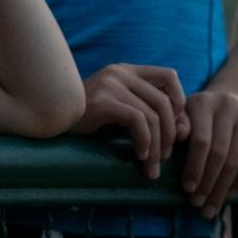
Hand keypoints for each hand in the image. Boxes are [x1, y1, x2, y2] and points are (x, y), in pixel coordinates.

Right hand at [71, 64, 186, 180]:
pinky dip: (144, 141)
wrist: (51, 119)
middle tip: (164, 158)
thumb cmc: (87, 120)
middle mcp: (120, 72)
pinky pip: (137, 121)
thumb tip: (186, 132)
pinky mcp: (102, 101)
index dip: (180, 101)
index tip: (174, 128)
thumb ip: (151, 116)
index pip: (170, 76)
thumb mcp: (122, 112)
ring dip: (158, 146)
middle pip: (164, 101)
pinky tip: (139, 155)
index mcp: (126, 71)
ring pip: (152, 115)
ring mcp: (110, 84)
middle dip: (171, 134)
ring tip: (152, 165)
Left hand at [181, 89, 237, 218]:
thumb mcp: (184, 112)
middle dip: (207, 183)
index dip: (194, 167)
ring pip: (237, 160)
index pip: (200, 141)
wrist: (233, 95)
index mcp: (204, 102)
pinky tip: (231, 194)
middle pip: (219, 154)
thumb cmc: (200, 112)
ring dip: (223, 188)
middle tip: (197, 204)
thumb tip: (176, 137)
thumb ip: (178, 124)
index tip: (187, 189)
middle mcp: (228, 106)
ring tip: (211, 206)